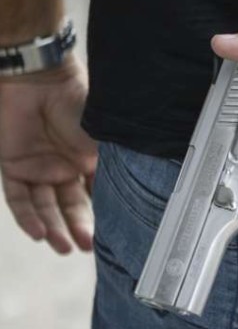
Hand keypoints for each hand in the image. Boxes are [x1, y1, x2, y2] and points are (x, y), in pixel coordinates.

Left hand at [0, 55, 96, 253]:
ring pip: (46, 207)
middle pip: (72, 205)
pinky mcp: (13, 166)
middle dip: (80, 227)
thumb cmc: (78, 101)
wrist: (40, 80)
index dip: (105, 214)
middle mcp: (65, 167)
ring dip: (55, 228)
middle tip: (88, 246)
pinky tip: (40, 234)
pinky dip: (29, 218)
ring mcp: (39, 168)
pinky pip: (19, 199)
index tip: (114, 234)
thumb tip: (134, 191)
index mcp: (90, 159)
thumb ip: (114, 162)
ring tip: (65, 247)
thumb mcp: (104, 137)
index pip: (98, 194)